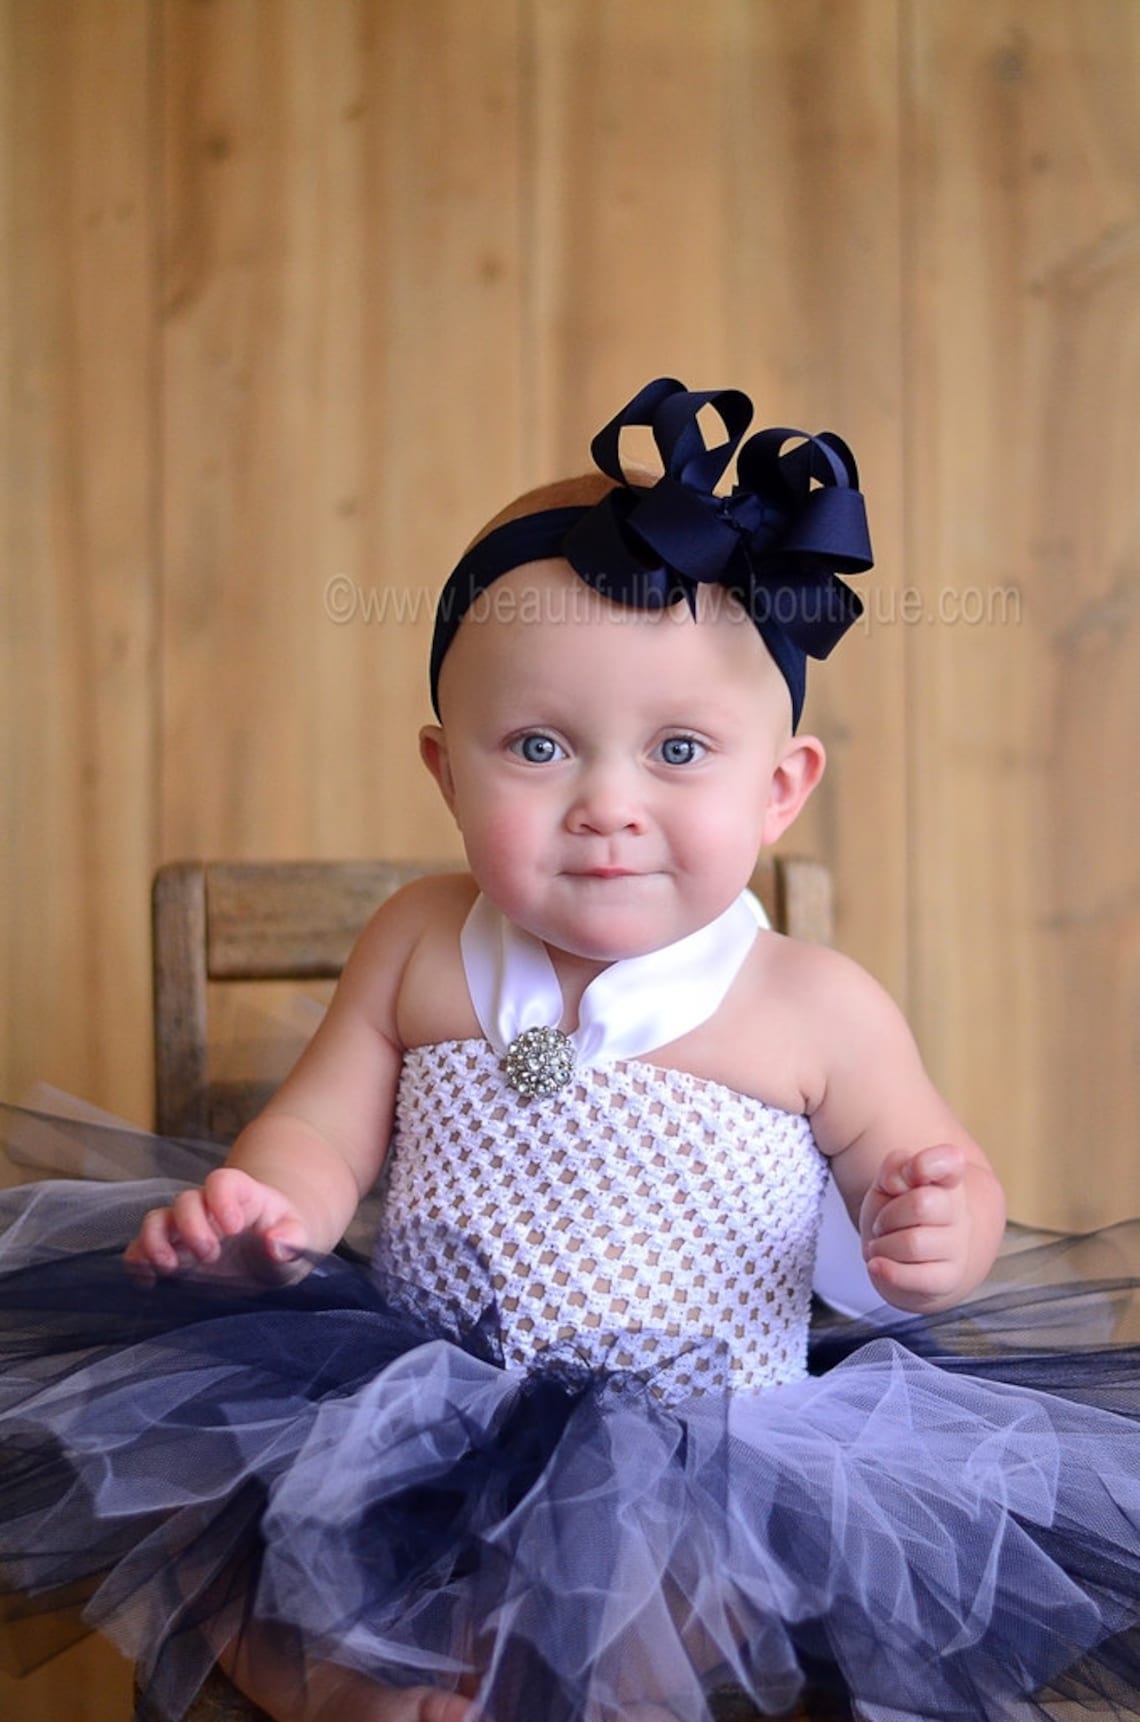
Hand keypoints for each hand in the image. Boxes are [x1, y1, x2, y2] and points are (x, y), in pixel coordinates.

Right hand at [124, 1167, 309, 1285]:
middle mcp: (207, 1208)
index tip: (234, 1227)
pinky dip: (137, 1262)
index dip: (221, 1199)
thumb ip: (291, 1240)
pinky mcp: (169, 1253)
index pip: (222, 1181)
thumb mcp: (298, 1242)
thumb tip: (275, 1242)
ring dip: (155, 1241)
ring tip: (170, 1269)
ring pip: (155, 1220)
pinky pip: (140, 1249)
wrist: (270, 1257)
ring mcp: (184, 1230)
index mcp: (241, 1196)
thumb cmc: (284, 1242)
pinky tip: (148, 1283)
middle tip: (211, 1256)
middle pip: (185, 1201)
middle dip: (192, 1227)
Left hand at [859, 1144, 971, 1308]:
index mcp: (945, 1181)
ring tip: (881, 1247)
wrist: (906, 1262)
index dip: (927, 1163)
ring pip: (913, 1243)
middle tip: (883, 1225)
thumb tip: (900, 1180)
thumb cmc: (897, 1216)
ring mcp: (957, 1247)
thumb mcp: (887, 1185)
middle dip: (888, 1217)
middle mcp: (959, 1212)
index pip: (949, 1162)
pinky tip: (877, 1265)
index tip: (913, 1172)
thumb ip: (894, 1168)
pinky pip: (916, 1277)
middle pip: (921, 1204)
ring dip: (883, 1246)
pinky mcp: (948, 1279)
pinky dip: (888, 1272)